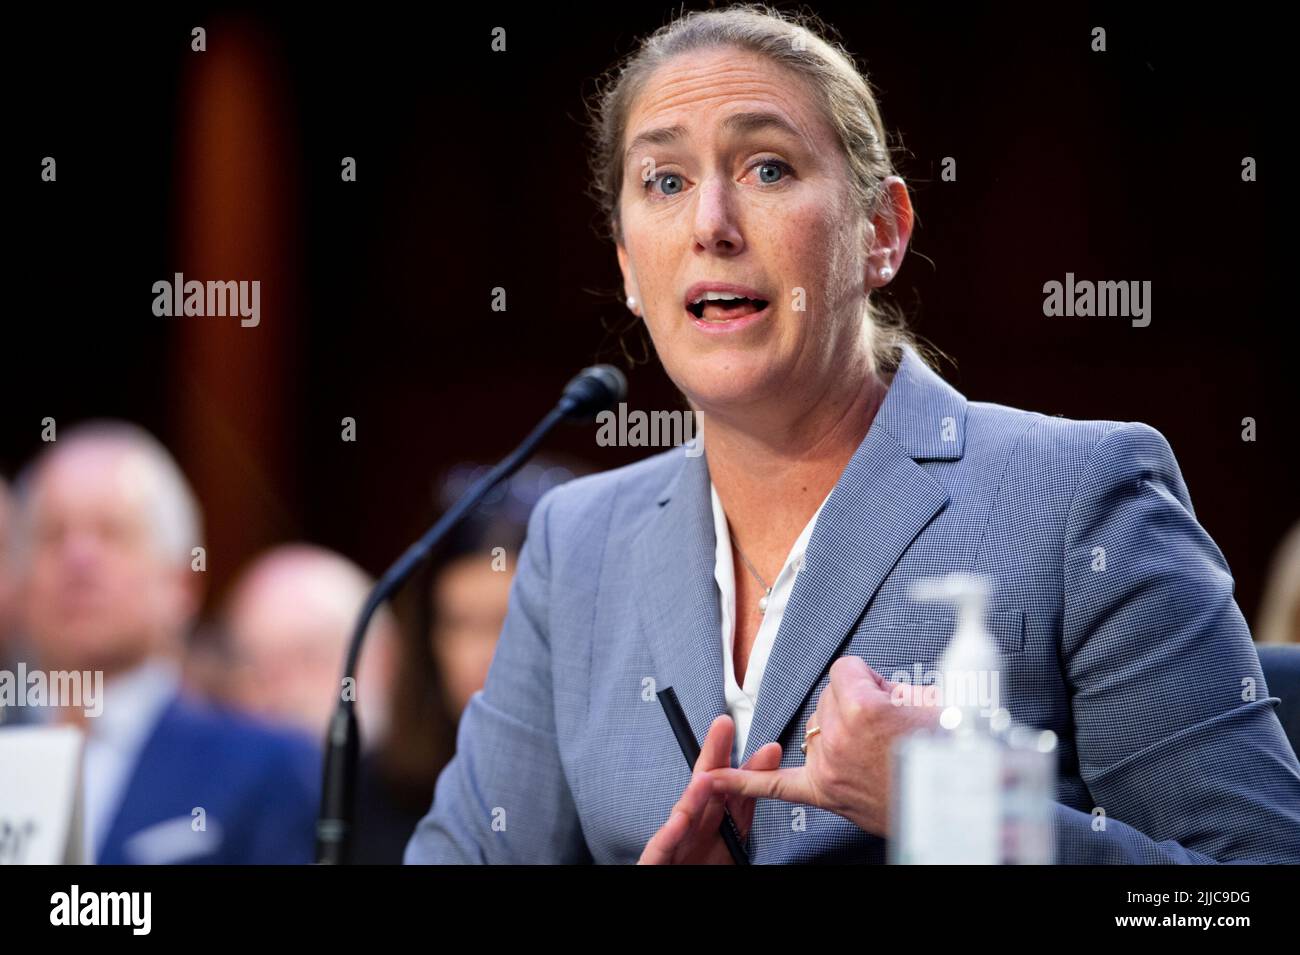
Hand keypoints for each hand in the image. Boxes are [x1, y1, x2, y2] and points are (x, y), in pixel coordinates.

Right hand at [638, 714, 781, 863]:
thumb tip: (767, 786)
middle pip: (703, 789)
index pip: (732, 792)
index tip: (770, 751)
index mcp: (713, 825)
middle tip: (725, 725)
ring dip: (694, 794)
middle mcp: (692, 828)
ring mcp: (673, 844)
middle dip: (714, 756)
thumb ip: (741, 818)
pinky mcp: (656, 863)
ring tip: (708, 776)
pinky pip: (661, 849)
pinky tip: (680, 819)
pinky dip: (669, 834)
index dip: (749, 770)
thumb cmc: (696, 869)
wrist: (671, 896)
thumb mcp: (730, 846)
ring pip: (682, 815)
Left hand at [706, 655, 940, 836]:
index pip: (844, 670)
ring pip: (815, 727)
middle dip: (853, 703)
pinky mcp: (825, 792)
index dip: (868, 681)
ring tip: (874, 748)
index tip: (886, 694)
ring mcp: (828, 766)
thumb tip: (871, 684)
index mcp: (863, 708)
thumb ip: (888, 684)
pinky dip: (745, 782)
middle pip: (828, 698)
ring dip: (836, 729)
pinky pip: (775, 785)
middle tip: (887, 725)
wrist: (958, 802)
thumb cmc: (948, 751)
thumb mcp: (928, 699)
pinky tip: (718, 778)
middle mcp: (838, 736)